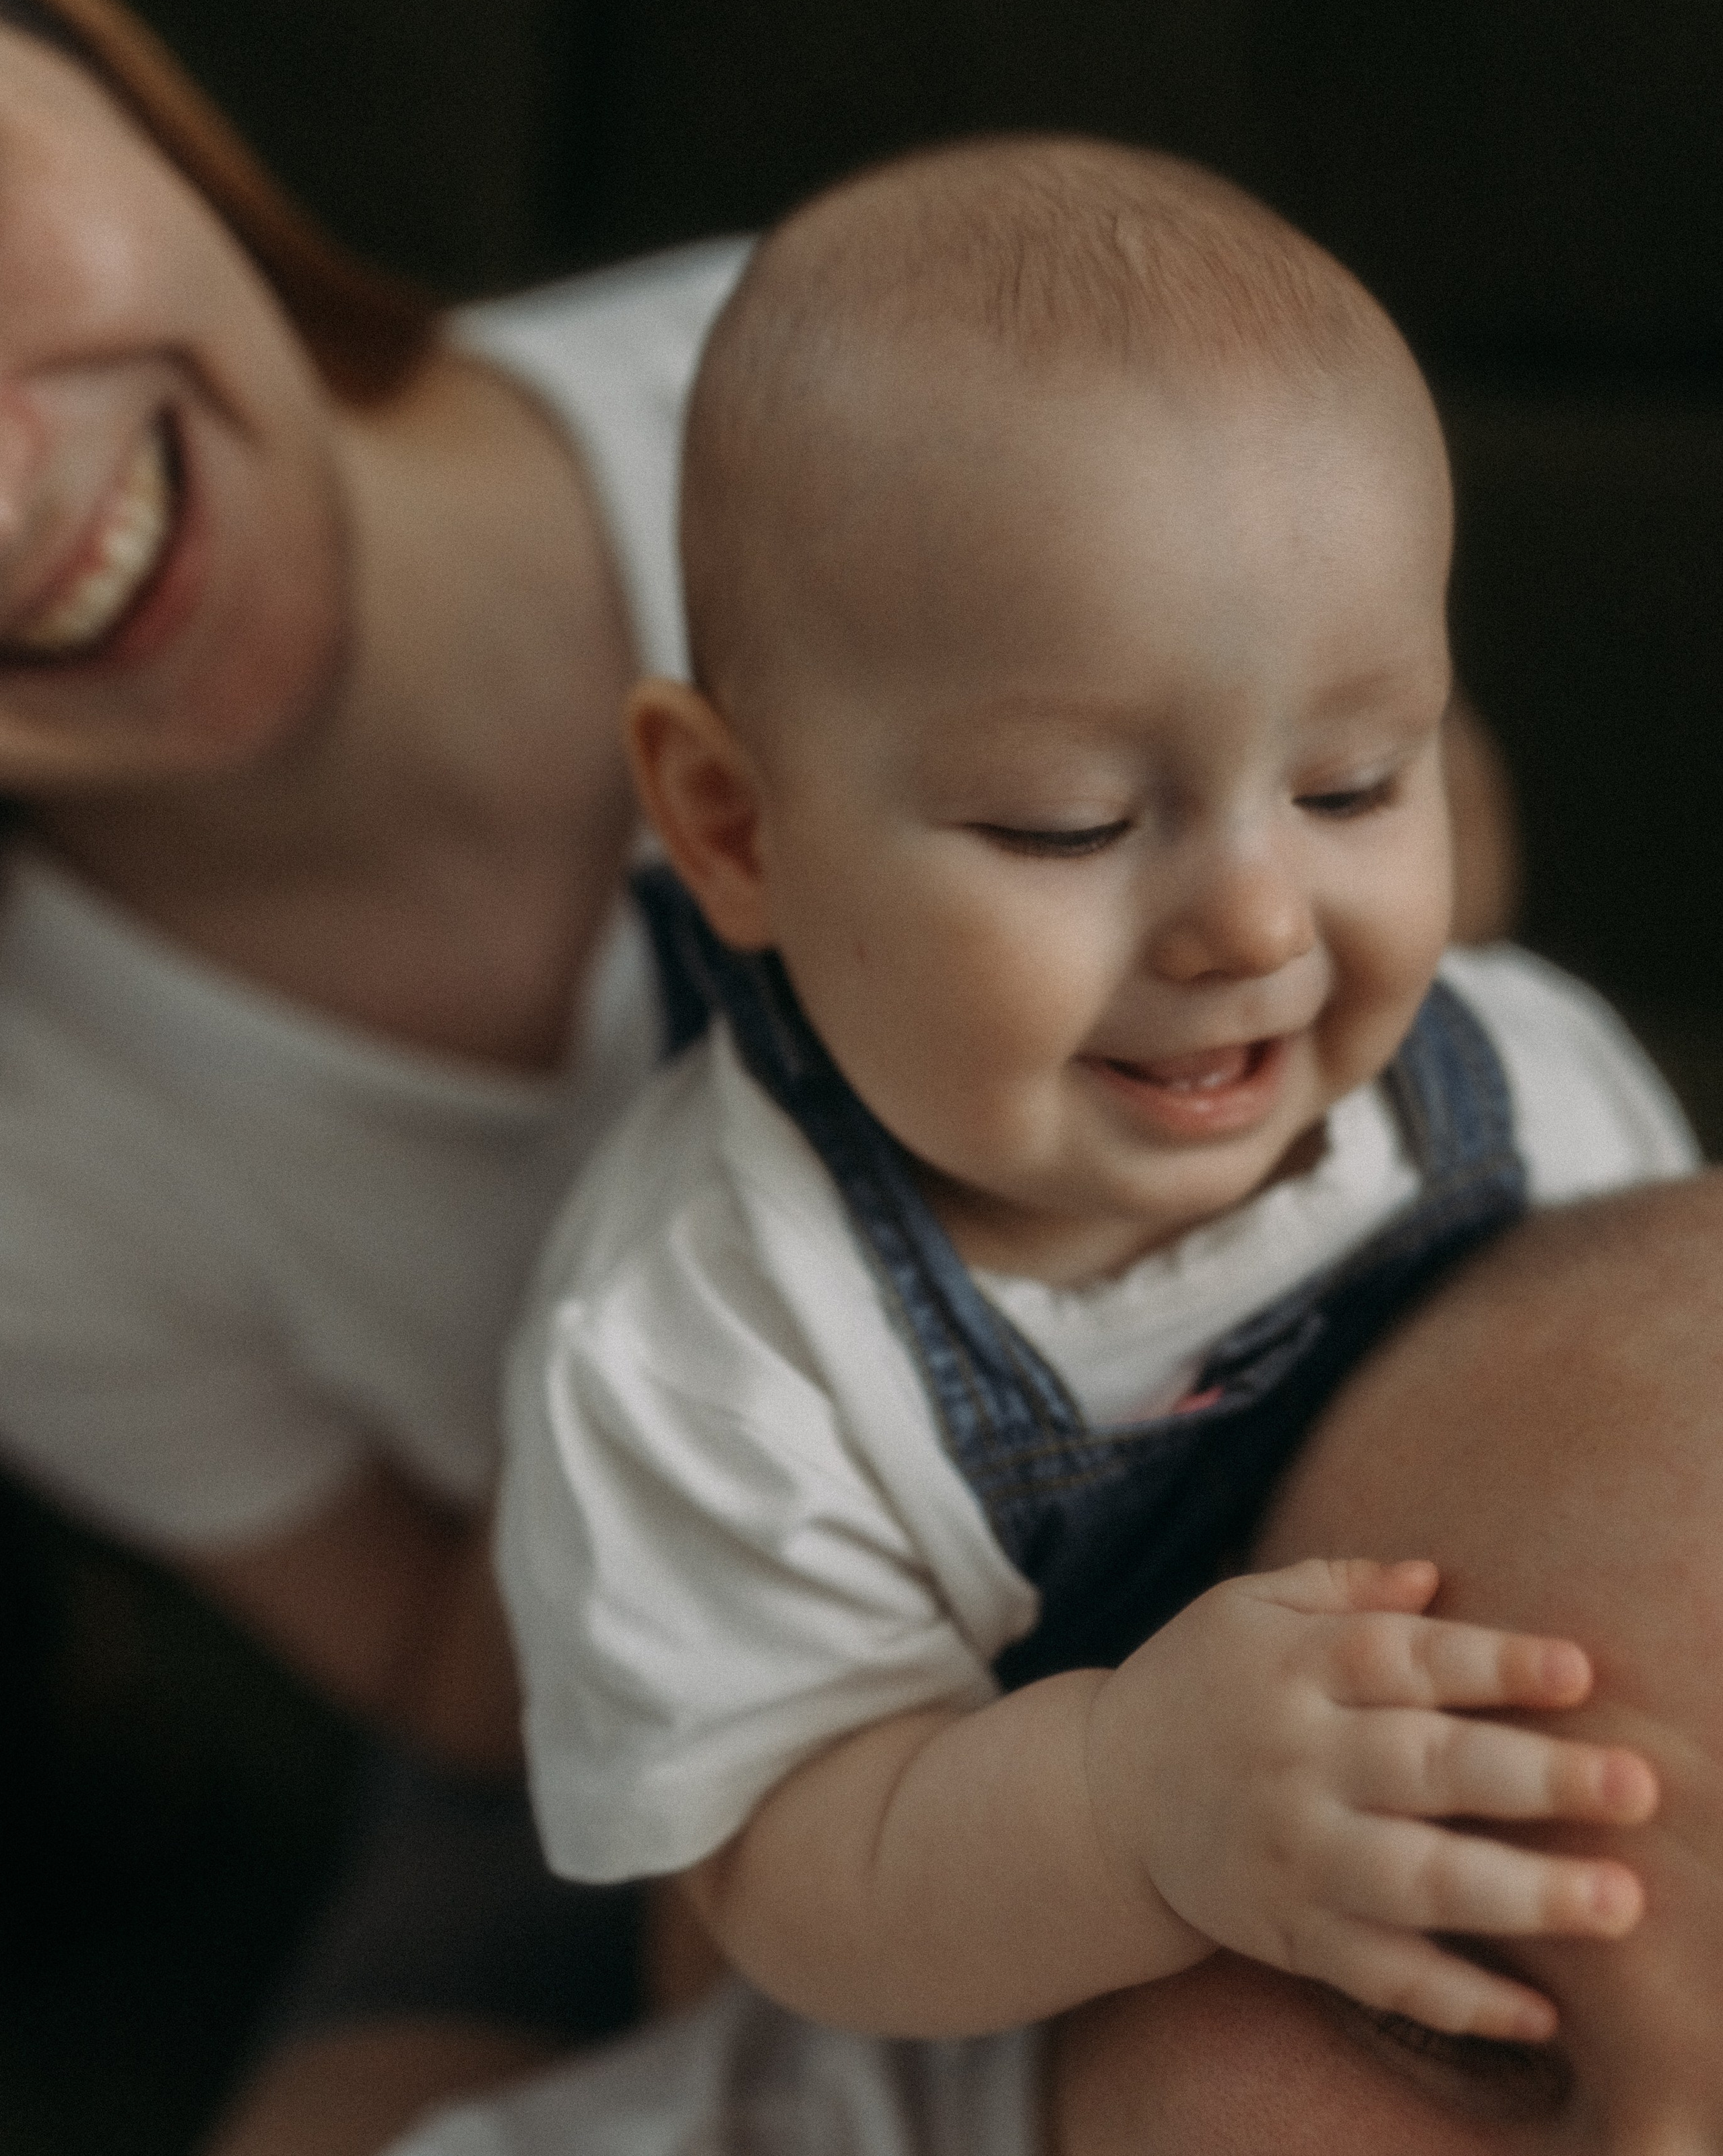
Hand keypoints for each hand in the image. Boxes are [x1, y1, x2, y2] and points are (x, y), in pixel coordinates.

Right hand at [1083, 1557, 1658, 2039]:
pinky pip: (1381, 1974)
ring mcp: (1295, 1855)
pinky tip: (1539, 2011)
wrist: (1095, 1797)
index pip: (1401, 1657)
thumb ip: (1342, 1588)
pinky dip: (1458, 1998)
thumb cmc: (1197, 1684)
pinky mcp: (1289, 1933)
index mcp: (1292, 1667)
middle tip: (1634, 1786)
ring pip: (1414, 1881)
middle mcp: (1298, 1760)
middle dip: (1533, 1777)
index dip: (1488, 1661)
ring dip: (1518, 1894)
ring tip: (1614, 1903)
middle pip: (1424, 1766)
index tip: (1577, 1670)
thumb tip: (1436, 1572)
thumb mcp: (1246, 1607)